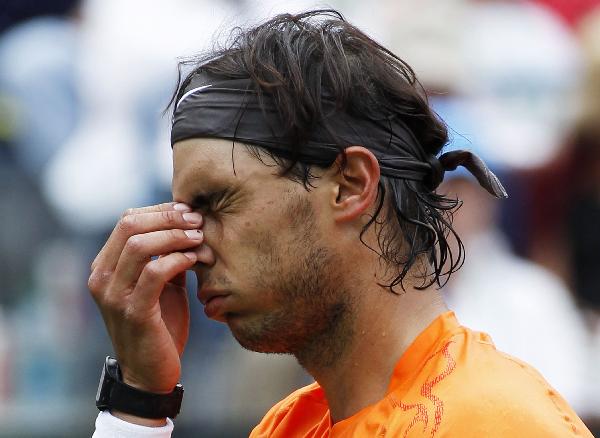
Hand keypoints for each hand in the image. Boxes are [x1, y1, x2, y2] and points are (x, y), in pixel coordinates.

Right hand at [88, 202, 205, 396]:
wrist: (151, 373)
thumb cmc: (159, 325)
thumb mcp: (162, 285)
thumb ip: (167, 256)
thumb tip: (188, 223)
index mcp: (105, 266)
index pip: (127, 219)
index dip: (161, 211)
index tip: (189, 212)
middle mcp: (102, 277)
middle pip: (130, 225)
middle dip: (169, 218)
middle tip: (197, 221)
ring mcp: (114, 295)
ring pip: (140, 245)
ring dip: (175, 236)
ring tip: (199, 238)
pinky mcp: (133, 311)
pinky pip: (155, 272)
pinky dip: (178, 259)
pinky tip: (194, 259)